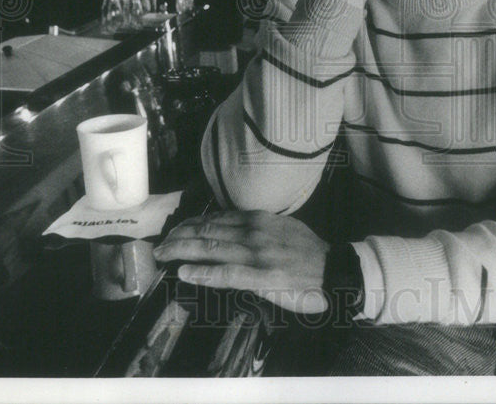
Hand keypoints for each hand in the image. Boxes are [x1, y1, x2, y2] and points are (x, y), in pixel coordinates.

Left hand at [153, 210, 329, 314]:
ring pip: (210, 248)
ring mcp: (256, 253)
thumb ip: (257, 228)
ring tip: (162, 256)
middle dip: (178, 237)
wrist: (336, 270)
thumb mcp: (282, 228)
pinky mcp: (261, 276)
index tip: (173, 230)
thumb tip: (230, 230)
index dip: (189, 224)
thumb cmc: (309, 253)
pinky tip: (185, 273)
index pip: (215, 218)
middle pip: (206, 230)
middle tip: (159, 246)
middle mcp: (253, 231)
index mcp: (258, 219)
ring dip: (181, 252)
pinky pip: (225, 273)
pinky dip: (202, 272)